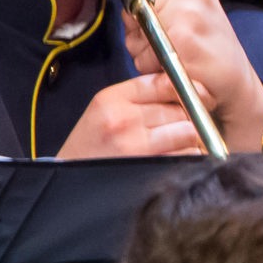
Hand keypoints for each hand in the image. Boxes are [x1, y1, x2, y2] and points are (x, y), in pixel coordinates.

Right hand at [56, 73, 227, 159]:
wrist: (66, 180)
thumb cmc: (90, 145)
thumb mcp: (104, 111)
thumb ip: (137, 97)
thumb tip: (184, 88)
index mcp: (112, 98)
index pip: (163, 81)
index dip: (185, 88)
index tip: (195, 95)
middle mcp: (124, 118)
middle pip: (179, 107)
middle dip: (189, 115)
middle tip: (190, 124)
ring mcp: (135, 143)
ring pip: (187, 130)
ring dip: (191, 137)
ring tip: (184, 143)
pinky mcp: (146, 166)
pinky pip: (184, 155)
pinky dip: (188, 156)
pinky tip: (178, 158)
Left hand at [79, 0, 262, 152]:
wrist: (236, 80)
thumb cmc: (208, 44)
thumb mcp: (187, 5)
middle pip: (130, 5)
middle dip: (138, 29)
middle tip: (166, 41)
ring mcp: (185, 12)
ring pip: (134, 35)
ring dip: (144, 53)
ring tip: (172, 56)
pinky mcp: (182, 39)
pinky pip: (144, 56)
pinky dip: (152, 69)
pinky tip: (173, 69)